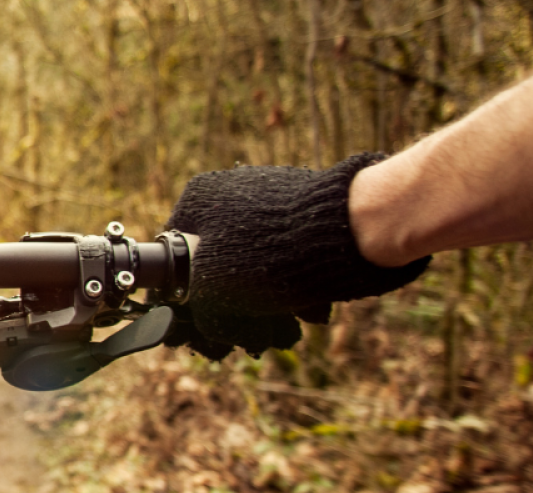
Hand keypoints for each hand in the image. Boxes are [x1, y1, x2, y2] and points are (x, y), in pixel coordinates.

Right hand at [161, 153, 431, 358]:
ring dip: (266, 306)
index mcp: (199, 199)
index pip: (178, 256)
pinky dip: (294, 288)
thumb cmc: (272, 256)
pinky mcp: (308, 214)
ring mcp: (271, 200)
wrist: (354, 229)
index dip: (191, 299)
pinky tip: (307, 312)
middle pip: (221, 266)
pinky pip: (289, 260)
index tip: (206, 329)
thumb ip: (196, 310)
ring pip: (257, 268)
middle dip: (235, 307)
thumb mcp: (214, 290)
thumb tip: (198, 330)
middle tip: (251, 339)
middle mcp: (231, 193)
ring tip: (283, 332)